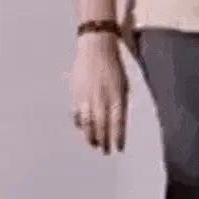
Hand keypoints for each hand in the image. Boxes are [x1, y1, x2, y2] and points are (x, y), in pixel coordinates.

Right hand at [70, 33, 127, 153]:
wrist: (96, 47)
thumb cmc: (113, 66)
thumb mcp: (123, 85)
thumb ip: (120, 103)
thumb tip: (117, 122)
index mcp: (116, 95)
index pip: (117, 123)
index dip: (118, 138)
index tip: (118, 149)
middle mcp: (102, 97)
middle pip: (102, 125)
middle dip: (103, 140)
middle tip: (104, 150)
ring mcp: (87, 96)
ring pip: (87, 122)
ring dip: (90, 135)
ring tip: (93, 143)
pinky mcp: (76, 93)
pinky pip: (77, 112)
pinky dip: (79, 123)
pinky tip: (82, 128)